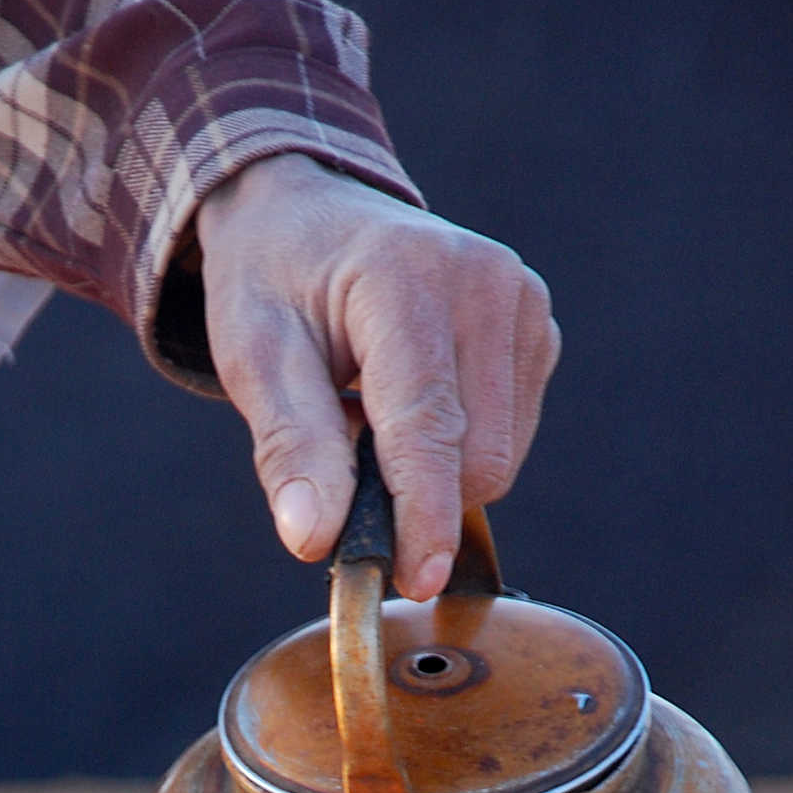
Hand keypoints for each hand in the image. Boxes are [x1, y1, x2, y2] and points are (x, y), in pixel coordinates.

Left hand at [194, 154, 559, 599]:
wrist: (310, 213)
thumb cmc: (274, 281)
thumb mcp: (254, 356)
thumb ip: (290, 447)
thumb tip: (315, 540)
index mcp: (406, 276)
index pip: (428, 425)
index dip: (424, 514)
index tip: (419, 580)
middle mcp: (484, 281)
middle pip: (476, 457)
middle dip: (414, 496)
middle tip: (342, 461)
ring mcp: (524, 303)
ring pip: (499, 456)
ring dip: (434, 472)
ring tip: (371, 416)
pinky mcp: (538, 329)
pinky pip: (509, 436)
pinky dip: (456, 447)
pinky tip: (410, 403)